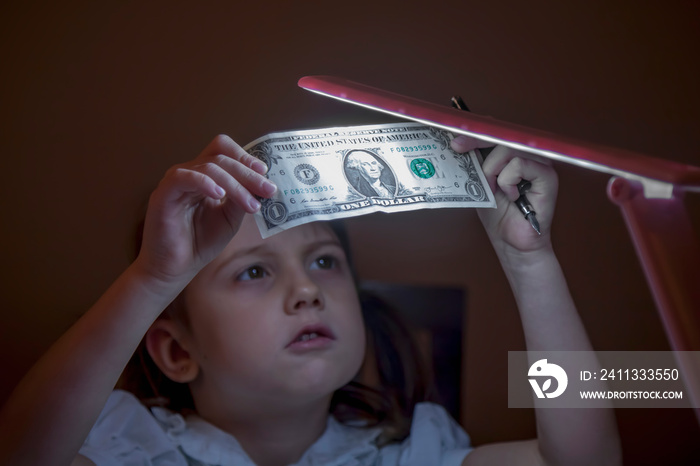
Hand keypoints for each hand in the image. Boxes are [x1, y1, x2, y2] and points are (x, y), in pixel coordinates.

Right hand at [135, 135, 276, 284]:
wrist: (176, 268)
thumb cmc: (200, 243)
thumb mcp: (230, 219)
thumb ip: (241, 199)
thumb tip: (260, 184)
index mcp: (205, 176)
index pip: (222, 150)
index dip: (244, 156)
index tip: (265, 173)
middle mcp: (189, 173)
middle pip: (220, 158)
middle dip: (248, 174)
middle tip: (268, 190)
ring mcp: (175, 181)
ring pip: (208, 167)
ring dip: (235, 184)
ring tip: (251, 205)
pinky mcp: (163, 193)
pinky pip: (184, 177)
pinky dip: (205, 182)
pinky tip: (220, 195)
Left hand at [451, 135, 557, 254]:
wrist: (511, 242)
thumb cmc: (499, 214)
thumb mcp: (480, 182)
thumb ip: (475, 162)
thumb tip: (456, 143)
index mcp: (515, 153)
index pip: (497, 131)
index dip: (475, 131)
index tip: (455, 139)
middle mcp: (530, 154)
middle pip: (502, 135)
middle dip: (476, 143)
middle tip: (458, 150)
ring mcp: (541, 163)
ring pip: (508, 149)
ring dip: (492, 170)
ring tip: (494, 189)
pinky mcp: (548, 176)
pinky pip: (519, 165)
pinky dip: (508, 181)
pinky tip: (513, 196)